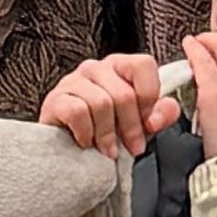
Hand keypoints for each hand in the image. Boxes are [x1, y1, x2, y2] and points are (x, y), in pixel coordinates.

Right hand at [36, 51, 174, 159]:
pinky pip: (78, 112)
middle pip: (124, 93)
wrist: (69, 152)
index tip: (149, 122)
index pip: (144, 65)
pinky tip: (86, 142)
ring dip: (108, 134)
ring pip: (101, 104)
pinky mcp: (55, 99)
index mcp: (120, 66)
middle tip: (133, 148)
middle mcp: (96, 67)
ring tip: (109, 150)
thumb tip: (161, 115)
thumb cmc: (107, 131)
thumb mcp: (140, 124)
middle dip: (132, 127)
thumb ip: (160, 115)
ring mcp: (73, 80)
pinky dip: (86, 133)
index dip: (150, 97)